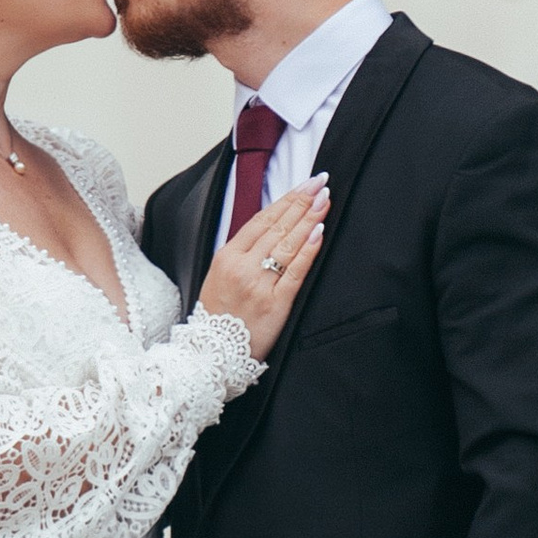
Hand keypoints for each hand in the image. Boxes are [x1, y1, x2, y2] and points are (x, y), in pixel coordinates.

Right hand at [199, 180, 329, 355]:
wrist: (212, 353)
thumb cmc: (220, 315)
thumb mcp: (220, 275)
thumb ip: (243, 251)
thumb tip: (273, 226)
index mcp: (227, 256)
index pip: (262, 219)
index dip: (286, 199)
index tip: (305, 184)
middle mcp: (242, 266)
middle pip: (277, 227)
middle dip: (302, 202)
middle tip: (321, 183)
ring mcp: (258, 285)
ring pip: (288, 244)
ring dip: (309, 219)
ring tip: (325, 201)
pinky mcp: (275, 303)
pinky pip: (295, 272)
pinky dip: (308, 250)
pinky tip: (319, 232)